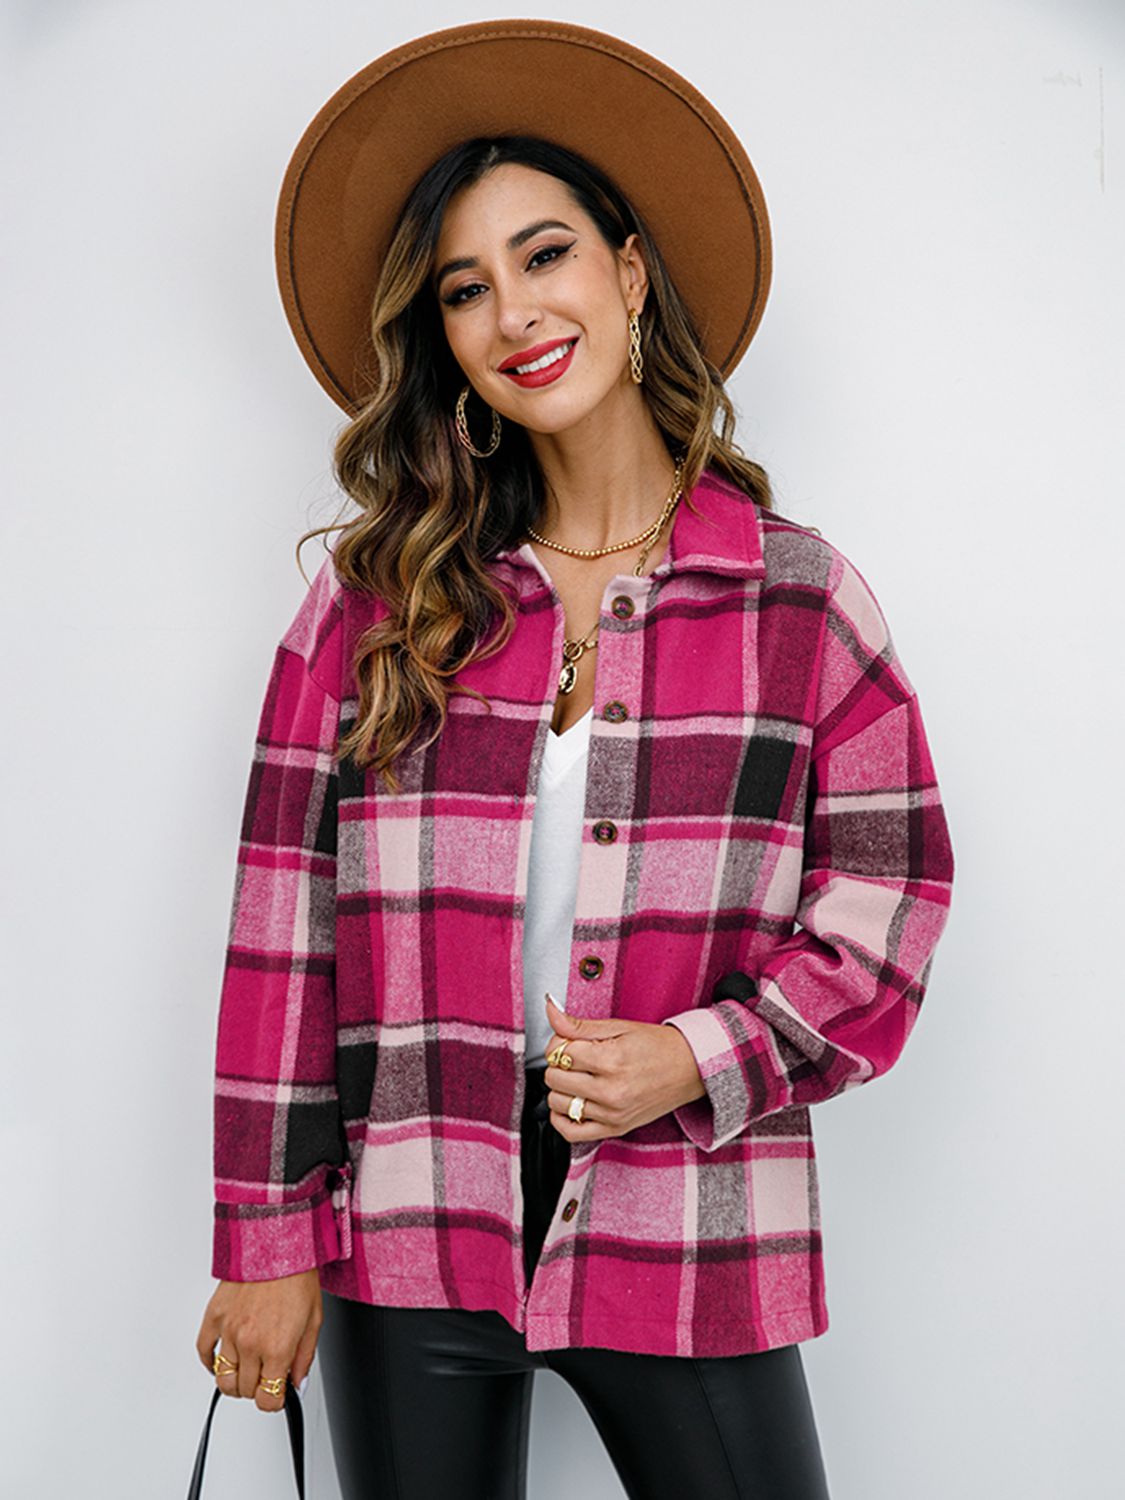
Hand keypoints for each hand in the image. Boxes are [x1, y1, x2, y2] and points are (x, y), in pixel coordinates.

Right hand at [195, 1269, 321, 1412]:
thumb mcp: (314, 1321)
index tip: (278, 1394)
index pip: (267, 1399)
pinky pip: (204, 1352)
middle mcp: (250, 1343)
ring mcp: (229, 1331)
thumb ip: (304, 1359)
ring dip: (236, 1381)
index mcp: (277, 1347)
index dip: (274, 1401)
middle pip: (245, 1391)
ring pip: (223, 1379)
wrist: (278, 1244)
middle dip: (258, 1388)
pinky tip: (222, 1360)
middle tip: (267, 1375)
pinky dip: (211, 1363)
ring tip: (247, 1369)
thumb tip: (297, 1384)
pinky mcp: (214, 1317)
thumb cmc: (298, 1277)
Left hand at [540, 994, 706, 1141]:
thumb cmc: (656, 1046)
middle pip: (554, 1077)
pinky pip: (570, 1132)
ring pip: (557, 1103)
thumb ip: (579, 1024)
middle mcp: (611, 1090)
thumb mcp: (619, 1027)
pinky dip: (562, 1118)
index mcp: (611, 1059)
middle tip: (576, 1058)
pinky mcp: (615, 1129)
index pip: (559, 1052)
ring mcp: (612, 1114)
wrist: (690, 1069)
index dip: (560, 1042)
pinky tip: (572, 1102)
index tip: (571, 1041)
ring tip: (577, 1078)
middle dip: (559, 1064)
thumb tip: (551, 1010)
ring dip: (560, 1088)